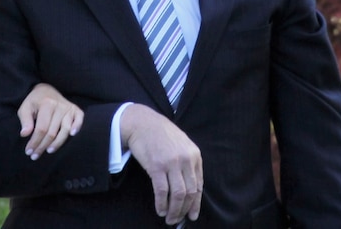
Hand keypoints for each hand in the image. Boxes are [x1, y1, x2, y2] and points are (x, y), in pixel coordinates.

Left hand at [17, 82, 83, 159]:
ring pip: (65, 130)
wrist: (46, 90)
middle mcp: (59, 106)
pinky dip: (77, 127)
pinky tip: (72, 135)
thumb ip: (25, 120)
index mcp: (46, 104)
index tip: (29, 151)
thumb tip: (25, 134)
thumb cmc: (34, 102)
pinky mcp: (75, 110)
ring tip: (48, 151)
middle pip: (52, 132)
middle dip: (43, 146)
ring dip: (57, 143)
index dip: (35, 142)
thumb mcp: (25, 108)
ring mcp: (68, 108)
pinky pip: (79, 120)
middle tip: (35, 155)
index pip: (41, 128)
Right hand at [120, 104, 202, 224]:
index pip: (198, 185)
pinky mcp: (156, 166)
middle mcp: (185, 159)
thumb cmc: (161, 133)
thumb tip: (189, 186)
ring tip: (169, 218)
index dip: (195, 203)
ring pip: (177, 194)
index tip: (191, 215)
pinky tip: (160, 209)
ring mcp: (171, 163)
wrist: (142, 122)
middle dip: (184, 210)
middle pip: (189, 192)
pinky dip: (161, 203)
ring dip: (173, 210)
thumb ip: (188, 161)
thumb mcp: (182, 143)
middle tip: (177, 219)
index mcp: (194, 155)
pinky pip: (162, 191)